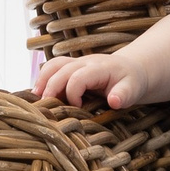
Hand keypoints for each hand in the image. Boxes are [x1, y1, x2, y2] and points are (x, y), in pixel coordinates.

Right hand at [33, 48, 149, 110]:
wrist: (131, 70)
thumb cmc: (131, 82)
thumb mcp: (133, 89)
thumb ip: (124, 94)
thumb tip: (114, 101)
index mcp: (99, 68)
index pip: (78, 77)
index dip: (72, 93)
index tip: (77, 108)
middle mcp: (84, 62)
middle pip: (60, 69)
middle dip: (50, 87)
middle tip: (44, 108)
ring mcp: (76, 63)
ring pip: (53, 65)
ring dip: (42, 80)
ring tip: (35, 99)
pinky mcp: (71, 68)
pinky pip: (52, 69)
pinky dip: (43, 80)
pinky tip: (40, 95)